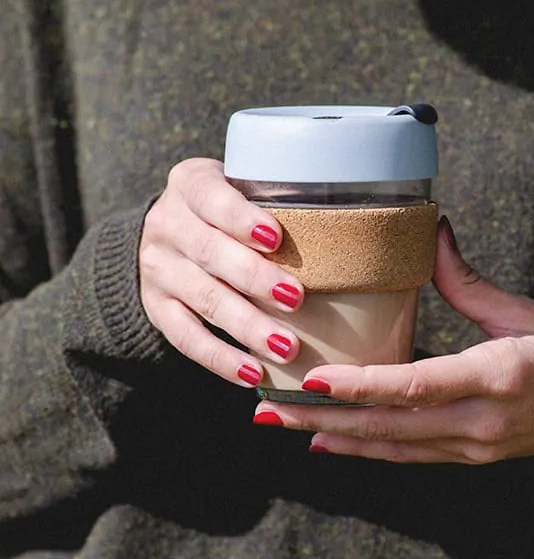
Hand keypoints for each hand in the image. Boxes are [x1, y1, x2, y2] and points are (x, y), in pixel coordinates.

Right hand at [139, 158, 302, 385]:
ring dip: (247, 326)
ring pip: (204, 299)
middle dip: (255, 278)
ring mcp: (159, 268)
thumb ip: (279, 200)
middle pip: (210, 253)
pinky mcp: (157, 307)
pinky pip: (186, 338)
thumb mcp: (244, 188)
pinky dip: (221, 358)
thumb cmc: (232, 208)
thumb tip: (352, 226)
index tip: (276, 239)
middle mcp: (167, 224)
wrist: (172, 232)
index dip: (241, 219)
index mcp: (191, 184)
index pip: (212, 198)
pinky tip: (253, 375)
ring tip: (286, 347)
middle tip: (296, 298)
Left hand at [253, 217, 533, 463]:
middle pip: (392, 427)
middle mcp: (483, 421)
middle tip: (267, 410)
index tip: (314, 380)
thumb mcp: (523, 313)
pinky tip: (337, 443)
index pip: (417, 386)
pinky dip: (373, 449)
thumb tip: (432, 233)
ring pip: (396, 448)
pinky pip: (415, 455)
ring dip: (339, 439)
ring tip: (286, 428)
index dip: (362, 387)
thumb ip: (468, 282)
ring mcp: (479, 447)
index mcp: (498, 375)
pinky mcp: (479, 457)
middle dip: (325, 420)